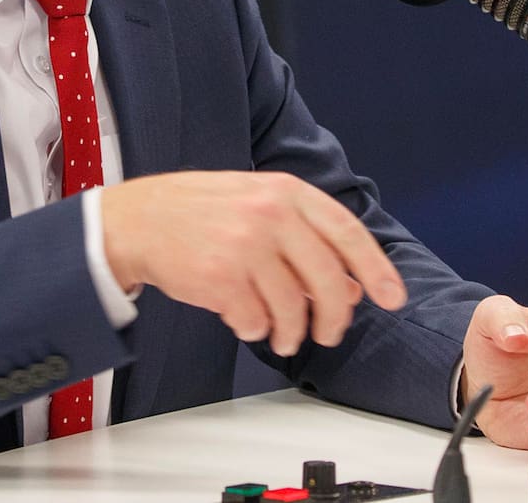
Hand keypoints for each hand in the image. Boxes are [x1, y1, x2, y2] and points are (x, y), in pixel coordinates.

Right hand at [101, 171, 406, 355]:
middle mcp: (269, 214)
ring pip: (294, 308)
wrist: (135, 220)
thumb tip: (351, 286)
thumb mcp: (256, 207)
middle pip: (328, 277)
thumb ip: (304, 240)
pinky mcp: (220, 277)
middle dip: (335, 316)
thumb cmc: (197, 212)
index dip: (376, 268)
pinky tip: (243, 318)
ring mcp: (244, 245)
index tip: (392, 298)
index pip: (346, 231)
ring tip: (281, 336)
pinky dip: (254, 328)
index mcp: (284, 191)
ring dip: (292, 333)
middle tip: (329, 334)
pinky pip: (256, 321)